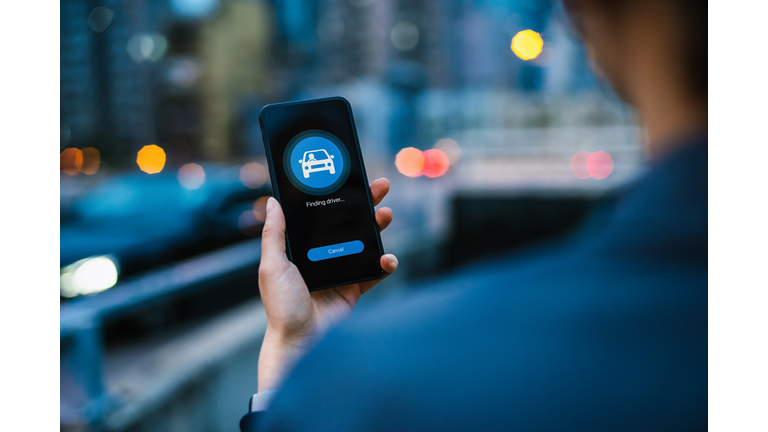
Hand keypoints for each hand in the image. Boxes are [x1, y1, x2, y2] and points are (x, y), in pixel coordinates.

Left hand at [257, 178, 397, 390]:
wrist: (300, 343)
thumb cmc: (281, 306)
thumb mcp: (272, 265)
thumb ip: (273, 234)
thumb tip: (271, 201)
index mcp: (302, 248)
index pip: (322, 216)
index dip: (337, 197)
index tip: (349, 179)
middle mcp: (322, 256)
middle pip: (348, 224)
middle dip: (366, 205)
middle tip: (380, 188)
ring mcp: (341, 272)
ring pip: (365, 243)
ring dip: (378, 228)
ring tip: (386, 216)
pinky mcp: (354, 289)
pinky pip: (374, 272)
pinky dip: (385, 264)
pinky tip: (388, 258)